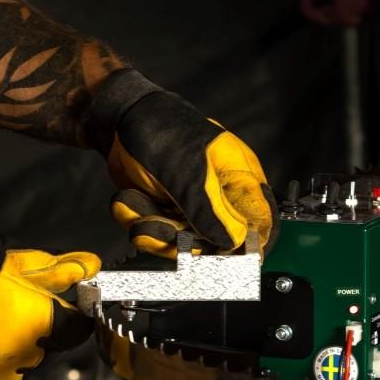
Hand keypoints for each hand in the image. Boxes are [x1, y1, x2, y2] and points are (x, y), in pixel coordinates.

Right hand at [0, 231, 98, 379]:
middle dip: (33, 330)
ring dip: (8, 350)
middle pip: (44, 347)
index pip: (78, 329)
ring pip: (16, 366)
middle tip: (4, 308)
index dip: (70, 315)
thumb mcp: (8, 261)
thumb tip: (90, 265)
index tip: (57, 305)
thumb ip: (53, 268)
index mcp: (38, 323)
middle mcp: (24, 358)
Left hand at [84, 69, 277, 257]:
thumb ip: (208, 209)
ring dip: (153, 229)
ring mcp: (191, 204)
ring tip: (137, 208)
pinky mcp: (166, 210)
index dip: (247, 247)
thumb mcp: (185, 173)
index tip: (222, 261)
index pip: (260, 221)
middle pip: (216, 242)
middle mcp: (219, 195)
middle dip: (182, 240)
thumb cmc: (161, 133)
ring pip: (182, 241)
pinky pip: (156, 232)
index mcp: (239, 178)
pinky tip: (128, 199)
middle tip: (158, 226)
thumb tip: (234, 242)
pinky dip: (137, 219)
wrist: (118, 119)